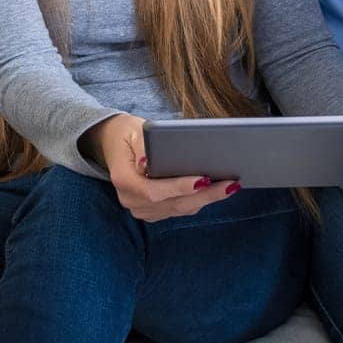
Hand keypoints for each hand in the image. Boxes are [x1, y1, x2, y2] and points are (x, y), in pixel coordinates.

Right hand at [86, 114, 239, 221]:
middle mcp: (131, 200)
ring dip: (206, 199)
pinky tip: (217, 190)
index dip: (178, 188)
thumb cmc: (126, 133)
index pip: (153, 191)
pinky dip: (199, 200)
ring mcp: (141, 209)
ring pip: (179, 209)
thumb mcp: (133, 130)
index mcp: (122, 180)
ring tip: (230, 186)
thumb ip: (143, 146)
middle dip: (204, 195)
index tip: (203, 180)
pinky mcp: (153, 211)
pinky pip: (179, 209)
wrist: (112, 143)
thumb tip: (149, 161)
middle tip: (230, 184)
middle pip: (172, 204)